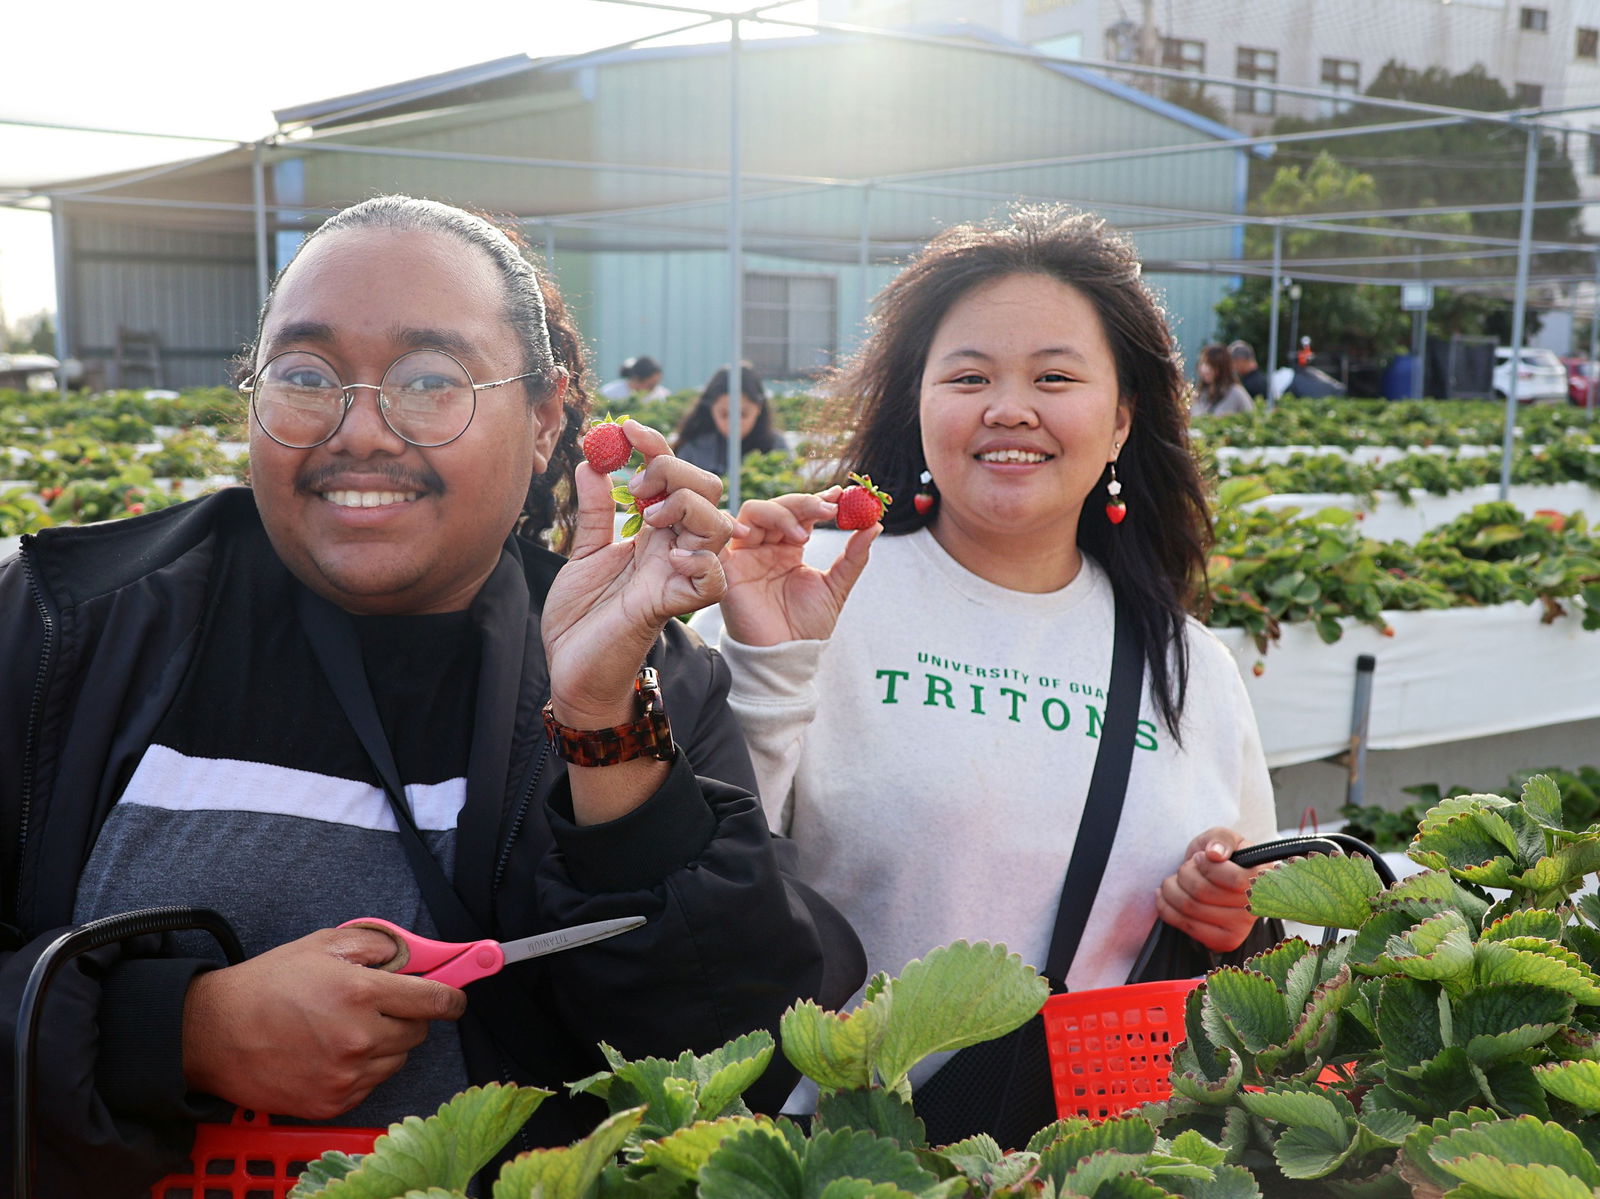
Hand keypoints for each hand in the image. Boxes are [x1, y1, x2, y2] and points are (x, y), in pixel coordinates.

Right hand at [181, 927, 466, 1119]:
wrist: (214, 1033)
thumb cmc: (267, 984)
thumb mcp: (323, 944)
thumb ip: (375, 944)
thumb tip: (409, 955)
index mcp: (360, 993)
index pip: (434, 1001)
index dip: (451, 997)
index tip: (455, 997)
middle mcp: (359, 1038)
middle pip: (419, 1032)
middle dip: (410, 1016)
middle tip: (381, 1006)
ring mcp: (345, 1075)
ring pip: (397, 1059)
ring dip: (386, 1044)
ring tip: (348, 1028)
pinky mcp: (332, 1102)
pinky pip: (371, 1084)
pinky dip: (363, 1069)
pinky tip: (334, 1052)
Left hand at [543, 420, 732, 726]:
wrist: (570, 670)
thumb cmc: (581, 619)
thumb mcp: (584, 553)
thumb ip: (595, 511)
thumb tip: (592, 462)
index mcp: (654, 534)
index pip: (674, 478)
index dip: (655, 447)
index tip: (625, 427)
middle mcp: (673, 550)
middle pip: (707, 491)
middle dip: (674, 470)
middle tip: (635, 482)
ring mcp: (677, 576)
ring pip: (718, 525)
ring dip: (687, 506)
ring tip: (649, 514)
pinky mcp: (673, 605)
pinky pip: (712, 581)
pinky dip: (699, 562)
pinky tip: (669, 557)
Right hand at [718, 488, 878, 646]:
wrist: (786, 655)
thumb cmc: (807, 626)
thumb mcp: (836, 587)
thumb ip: (853, 556)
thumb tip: (875, 525)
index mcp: (790, 548)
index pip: (801, 512)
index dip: (818, 500)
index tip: (840, 495)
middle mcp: (767, 546)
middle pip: (778, 506)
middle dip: (803, 503)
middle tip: (828, 509)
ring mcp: (747, 554)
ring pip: (753, 513)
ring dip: (779, 513)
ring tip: (802, 533)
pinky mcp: (728, 566)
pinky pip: (722, 535)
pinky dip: (734, 525)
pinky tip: (754, 532)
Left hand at [1153, 827, 1263, 952]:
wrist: (1212, 883)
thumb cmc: (1219, 858)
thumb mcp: (1222, 838)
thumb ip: (1222, 839)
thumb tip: (1216, 853)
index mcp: (1263, 880)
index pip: (1236, 880)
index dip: (1209, 866)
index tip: (1201, 857)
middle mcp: (1256, 908)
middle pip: (1204, 891)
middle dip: (1185, 873)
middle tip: (1186, 868)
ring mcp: (1241, 928)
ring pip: (1190, 906)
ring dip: (1171, 887)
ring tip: (1174, 881)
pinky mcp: (1223, 942)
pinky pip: (1184, 925)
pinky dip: (1165, 907)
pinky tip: (1166, 896)